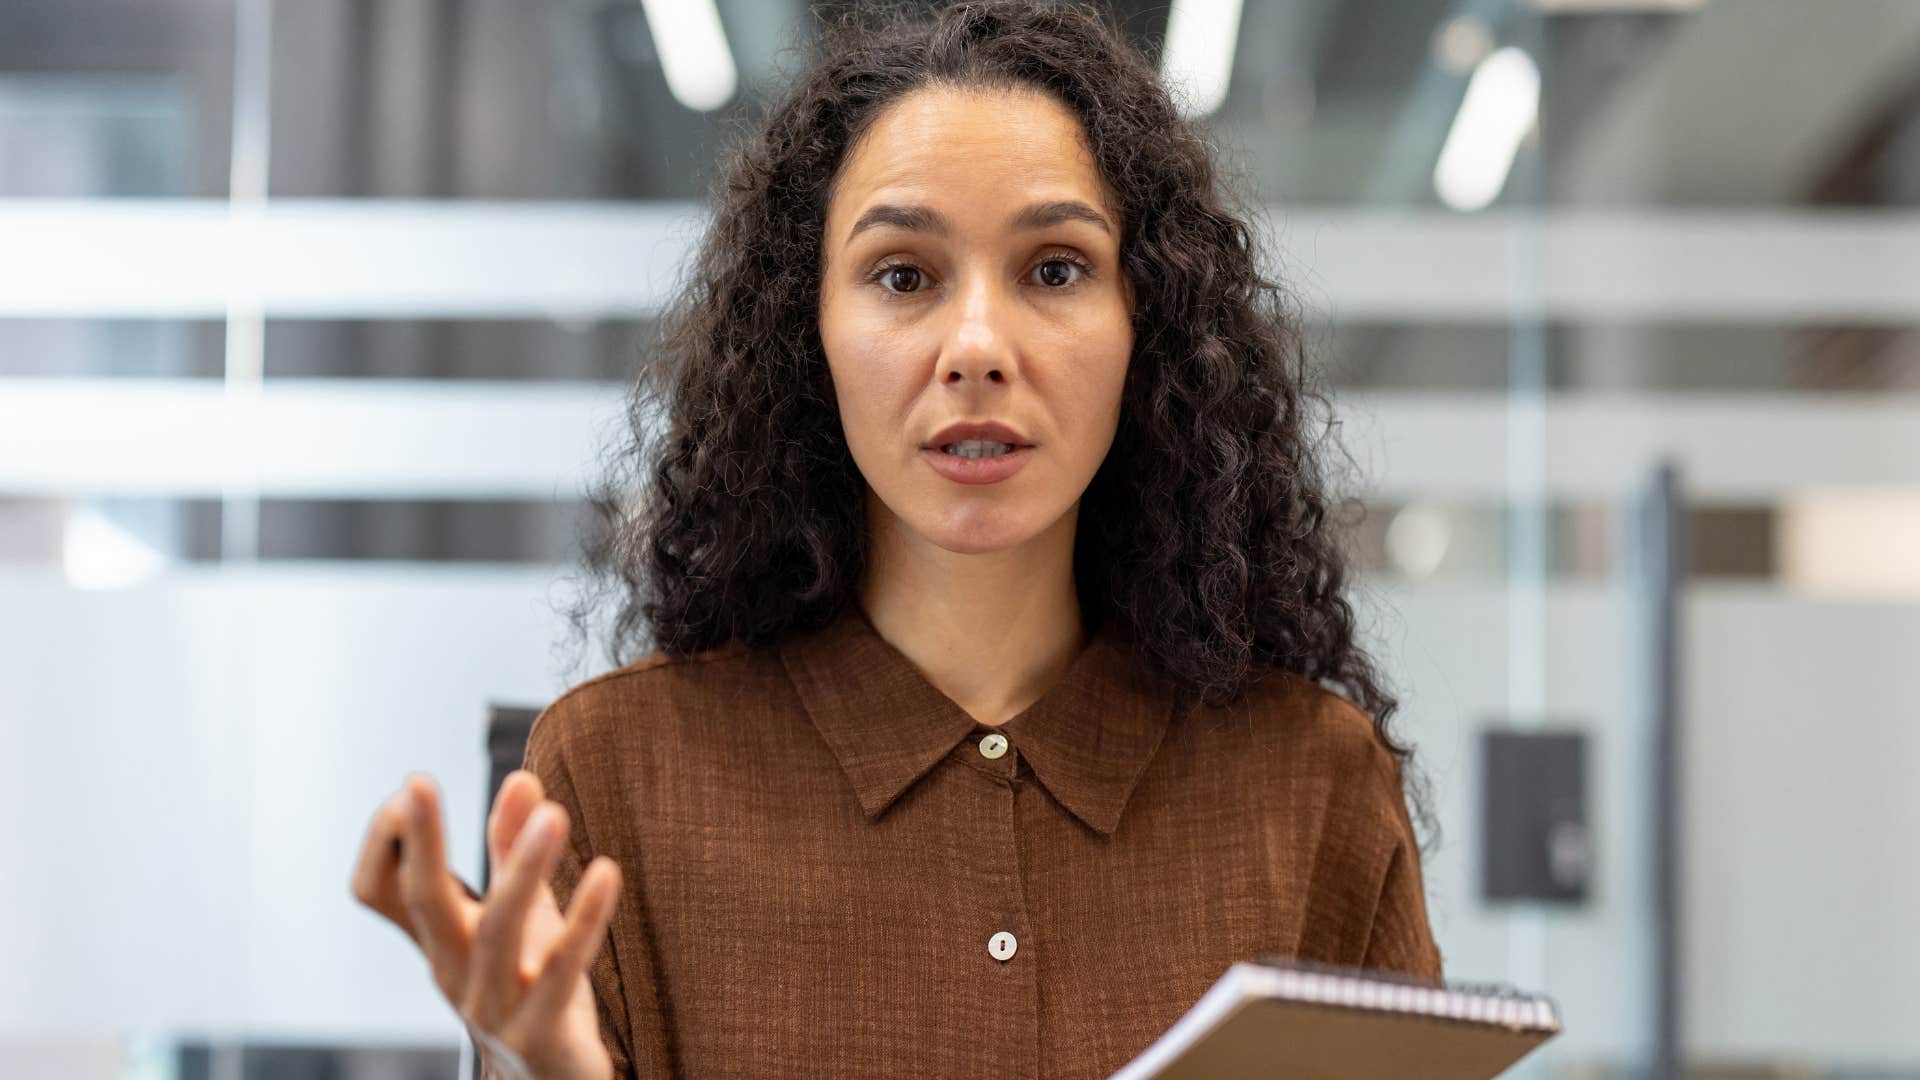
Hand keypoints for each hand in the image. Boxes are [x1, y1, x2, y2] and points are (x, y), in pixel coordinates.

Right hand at [350, 770, 622, 1079]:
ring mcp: (492, 1009)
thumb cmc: (533, 988)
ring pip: (498, 932)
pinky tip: (607, 874)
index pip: (380, 889)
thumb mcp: (523, 914)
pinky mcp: (539, 1036)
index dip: (389, 840)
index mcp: (438, 941)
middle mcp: (453, 973)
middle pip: (424, 904)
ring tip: (553, 816)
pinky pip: (562, 972)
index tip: (412, 786)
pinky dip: (584, 921)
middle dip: (421, 843)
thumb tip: (523, 777)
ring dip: (523, 871)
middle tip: (417, 783)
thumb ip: (515, 850)